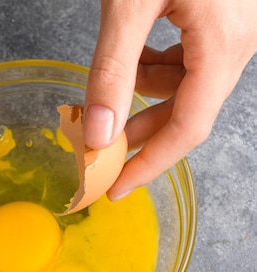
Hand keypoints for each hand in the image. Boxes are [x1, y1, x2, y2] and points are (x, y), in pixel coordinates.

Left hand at [84, 0, 256, 199]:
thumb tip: (99, 133)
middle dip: (138, 130)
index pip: (186, 129)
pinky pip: (191, 60)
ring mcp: (234, 31)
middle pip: (187, 111)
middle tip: (98, 145)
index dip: (148, 165)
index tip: (115, 189)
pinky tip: (133, 57)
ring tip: (109, 85)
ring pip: (187, 86)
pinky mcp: (222, 19)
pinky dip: (157, 66)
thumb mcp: (129, 4)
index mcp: (222, 45)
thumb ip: (112, 68)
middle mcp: (238, 43)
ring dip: (144, 92)